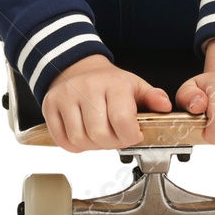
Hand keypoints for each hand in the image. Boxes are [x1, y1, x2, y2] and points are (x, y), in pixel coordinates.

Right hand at [42, 54, 171, 152]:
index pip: (122, 122)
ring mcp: (66, 96)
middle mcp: (87, 87)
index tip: (133, 134)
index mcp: (113, 84)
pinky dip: (74, 145)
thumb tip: (164, 106)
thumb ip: (152, 97)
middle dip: (111, 143)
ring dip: (92, 146)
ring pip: (79, 140)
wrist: (77, 68)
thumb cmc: (108, 82)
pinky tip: (83, 134)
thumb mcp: (134, 85)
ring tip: (99, 134)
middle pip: (100, 135)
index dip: (130, 137)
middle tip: (115, 136)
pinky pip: (62, 139)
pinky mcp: (50, 105)